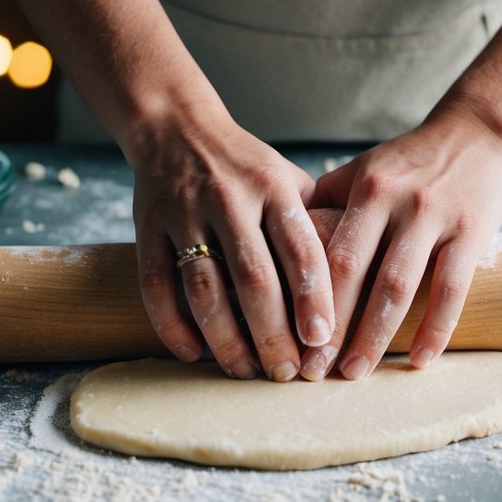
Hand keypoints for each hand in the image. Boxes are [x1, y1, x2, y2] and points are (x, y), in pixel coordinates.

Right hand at [128, 106, 334, 380]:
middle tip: (287, 373)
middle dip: (272, 335)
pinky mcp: (146, 229)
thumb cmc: (245, 167)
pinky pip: (157, 286)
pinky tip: (193, 353)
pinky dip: (173, 326)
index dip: (313, 299)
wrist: (175, 127)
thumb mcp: (288, 179)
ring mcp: (184, 214)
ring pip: (204, 290)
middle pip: (253, 279)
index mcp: (273, 187)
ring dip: (226, 340)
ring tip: (245, 371)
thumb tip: (354, 287)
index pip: (300, 249)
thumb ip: (315, 225)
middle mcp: (229, 199)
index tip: (322, 341)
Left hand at [302, 108, 501, 380]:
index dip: (307, 299)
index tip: (290, 338)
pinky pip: (452, 290)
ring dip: (376, 337)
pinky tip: (419, 360)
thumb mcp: (363, 170)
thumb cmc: (409, 162)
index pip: (329, 251)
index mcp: (366, 189)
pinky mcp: (472, 235)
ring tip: (356, 372)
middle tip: (313, 370)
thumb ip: (326, 205)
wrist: (477, 134)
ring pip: (401, 288)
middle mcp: (399, 202)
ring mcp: (437, 219)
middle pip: (358, 274)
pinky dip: (436, 329)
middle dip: (333, 326)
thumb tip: (276, 247)